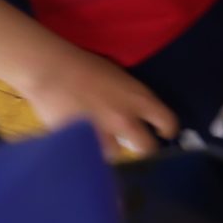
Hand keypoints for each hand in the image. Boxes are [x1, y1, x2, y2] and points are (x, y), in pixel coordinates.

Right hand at [16, 45, 176, 156]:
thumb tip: (139, 116)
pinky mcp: (82, 144)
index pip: (168, 121)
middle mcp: (125, 120)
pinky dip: (90, 152)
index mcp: (140, 99)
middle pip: (146, 148)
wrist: (53, 72)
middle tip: (135, 144)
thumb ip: (132, 100)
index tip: (162, 133)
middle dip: (144, 148)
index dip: (168, 130)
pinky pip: (92, 155)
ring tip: (102, 141)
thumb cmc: (87, 67)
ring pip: (116, 154)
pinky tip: (84, 144)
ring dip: (111, 149)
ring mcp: (103, 135)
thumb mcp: (121, 80)